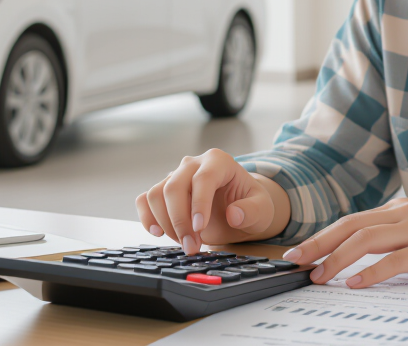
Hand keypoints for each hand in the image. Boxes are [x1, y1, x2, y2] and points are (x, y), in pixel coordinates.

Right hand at [135, 148, 290, 254]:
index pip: (203, 178)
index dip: (199, 203)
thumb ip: (252, 211)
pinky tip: (159, 232)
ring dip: (166, 223)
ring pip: (157, 194)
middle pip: (174, 186)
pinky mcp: (163, 191)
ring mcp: (175, 176)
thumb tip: (233, 214)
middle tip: (191, 246)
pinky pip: (145, 199)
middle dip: (180, 221)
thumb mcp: (262, 210)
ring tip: (184, 243)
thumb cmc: (250, 205)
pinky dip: (147, 217)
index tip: (199, 228)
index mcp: (219, 161)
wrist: (239, 208)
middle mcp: (194, 164)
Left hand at [279, 198, 407, 287]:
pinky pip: (395, 259)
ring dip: (337, 258)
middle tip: (294, 262)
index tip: (300, 253)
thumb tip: (364, 262)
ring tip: (318, 276)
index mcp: (401, 208)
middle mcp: (406, 212)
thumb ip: (398, 241)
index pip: (352, 221)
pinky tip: (354, 284)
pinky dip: (371, 272)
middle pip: (350, 225)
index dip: (322, 236)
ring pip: (366, 239)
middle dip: (318, 244)